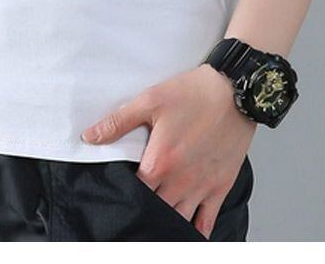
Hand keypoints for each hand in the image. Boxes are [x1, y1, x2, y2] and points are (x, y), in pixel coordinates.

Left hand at [80, 64, 256, 238]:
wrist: (234, 91)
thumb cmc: (194, 93)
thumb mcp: (150, 101)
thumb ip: (118, 122)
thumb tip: (90, 137)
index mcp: (160, 162)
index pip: (133, 194)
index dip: (122, 196)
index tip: (116, 194)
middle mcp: (180, 182)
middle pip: (154, 210)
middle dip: (141, 211)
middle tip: (132, 208)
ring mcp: (201, 187)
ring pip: (177, 221)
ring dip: (163, 223)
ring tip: (153, 221)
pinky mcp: (220, 187)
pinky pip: (206, 223)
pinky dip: (195, 232)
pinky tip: (185, 233)